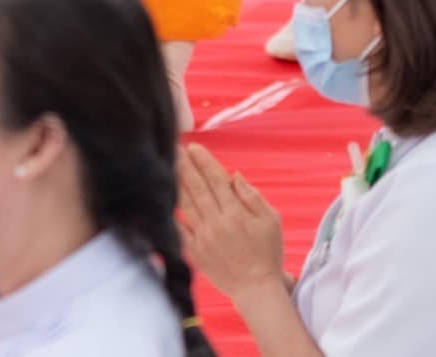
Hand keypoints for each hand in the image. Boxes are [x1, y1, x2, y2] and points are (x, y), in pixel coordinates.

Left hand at [178, 142, 285, 299]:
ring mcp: (203, 238)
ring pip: (185, 203)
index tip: (194, 146)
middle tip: (173, 146)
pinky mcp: (194, 251)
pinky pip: (178, 228)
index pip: (216, 180)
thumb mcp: (271, 221)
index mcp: (236, 213)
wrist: (255, 289)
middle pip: (197, 187)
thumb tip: (234, 175)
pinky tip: (164, 197)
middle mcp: (217, 223)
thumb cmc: (267, 253)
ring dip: (176, 182)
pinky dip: (171, 212)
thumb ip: (253, 197)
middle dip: (184, 164)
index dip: (204, 161)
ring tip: (167, 164)